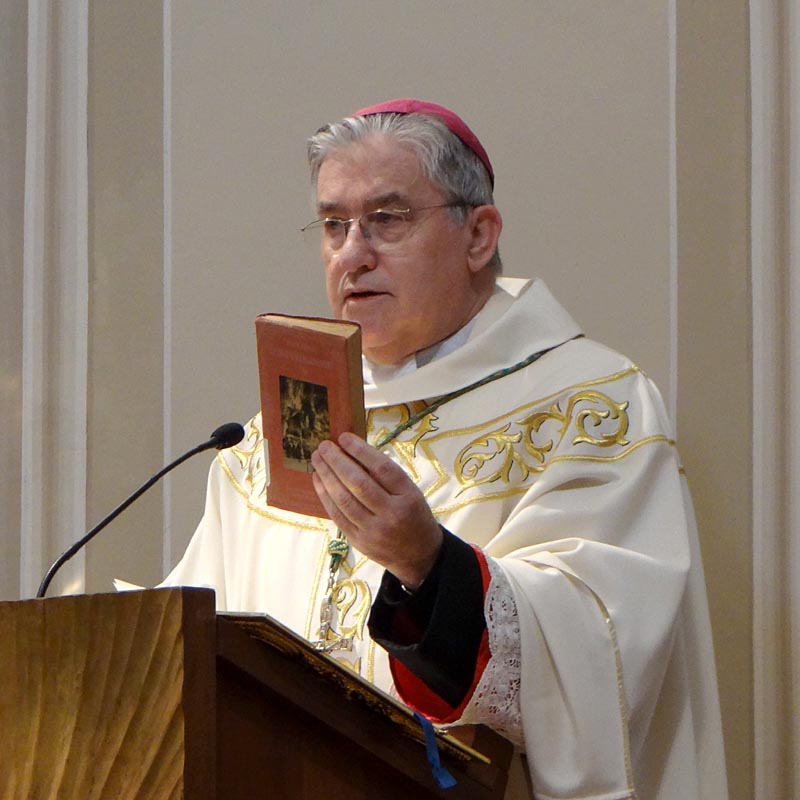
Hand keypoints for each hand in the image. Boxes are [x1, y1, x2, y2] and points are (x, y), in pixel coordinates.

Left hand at [311, 432, 442, 588]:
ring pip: (344, 499)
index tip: (344, 437)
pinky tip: (319, 480)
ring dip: (327, 476)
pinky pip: (338, 515)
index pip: (382, 469)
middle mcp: (391, 514)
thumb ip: (386, 476)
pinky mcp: (359, 542)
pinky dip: (325, 496)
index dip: (361, 451)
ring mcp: (373, 531)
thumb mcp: (411, 493)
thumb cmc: (414, 516)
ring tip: (317, 459)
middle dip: (338, 462)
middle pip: (359, 484)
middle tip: (324, 446)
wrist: (419, 556)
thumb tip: (354, 451)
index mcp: (408, 497)